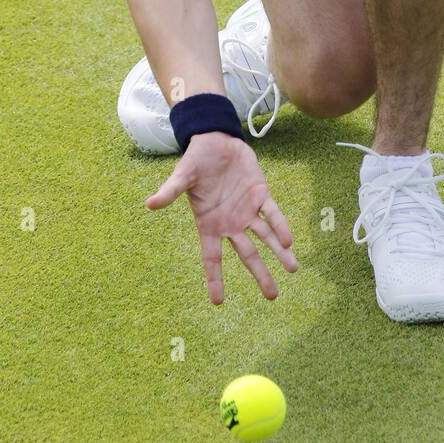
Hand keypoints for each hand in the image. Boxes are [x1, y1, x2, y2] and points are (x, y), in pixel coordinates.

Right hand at [145, 131, 296, 304]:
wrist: (215, 140)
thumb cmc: (195, 161)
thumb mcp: (182, 176)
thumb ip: (170, 191)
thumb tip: (150, 204)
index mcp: (209, 225)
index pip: (212, 258)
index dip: (215, 279)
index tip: (217, 302)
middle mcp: (230, 223)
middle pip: (248, 254)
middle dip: (260, 274)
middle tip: (272, 296)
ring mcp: (247, 211)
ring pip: (266, 237)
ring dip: (280, 253)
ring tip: (293, 270)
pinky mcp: (260, 194)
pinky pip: (272, 213)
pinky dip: (280, 226)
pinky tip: (289, 241)